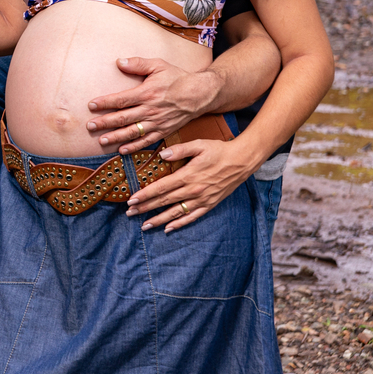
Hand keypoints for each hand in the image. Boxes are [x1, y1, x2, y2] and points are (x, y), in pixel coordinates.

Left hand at [86, 57, 215, 153]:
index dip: (105, 103)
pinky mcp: (163, 131)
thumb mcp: (159, 65)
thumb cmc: (177, 78)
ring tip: (101, 141)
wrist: (200, 94)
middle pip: (123, 118)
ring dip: (116, 137)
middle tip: (89, 126)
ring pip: (132, 132)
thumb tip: (119, 62)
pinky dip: (134, 147)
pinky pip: (146, 141)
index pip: (121, 100)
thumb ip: (138, 64)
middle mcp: (150, 110)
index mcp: (147, 93)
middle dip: (104, 123)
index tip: (91, 105)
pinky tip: (121, 150)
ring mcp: (157, 122)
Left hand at [125, 139, 256, 231]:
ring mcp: (202, 199)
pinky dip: (179, 223)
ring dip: (158, 220)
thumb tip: (162, 155)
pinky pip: (192, 217)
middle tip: (130, 213)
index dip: (145, 194)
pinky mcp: (209, 204)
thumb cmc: (219, 150)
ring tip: (144, 225)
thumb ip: (179, 150)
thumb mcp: (199, 145)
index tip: (131, 200)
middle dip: (145, 208)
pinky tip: (168, 228)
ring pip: (176, 213)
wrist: (242, 161)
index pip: (161, 188)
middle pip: (164, 202)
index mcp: (187, 176)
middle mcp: (193, 190)